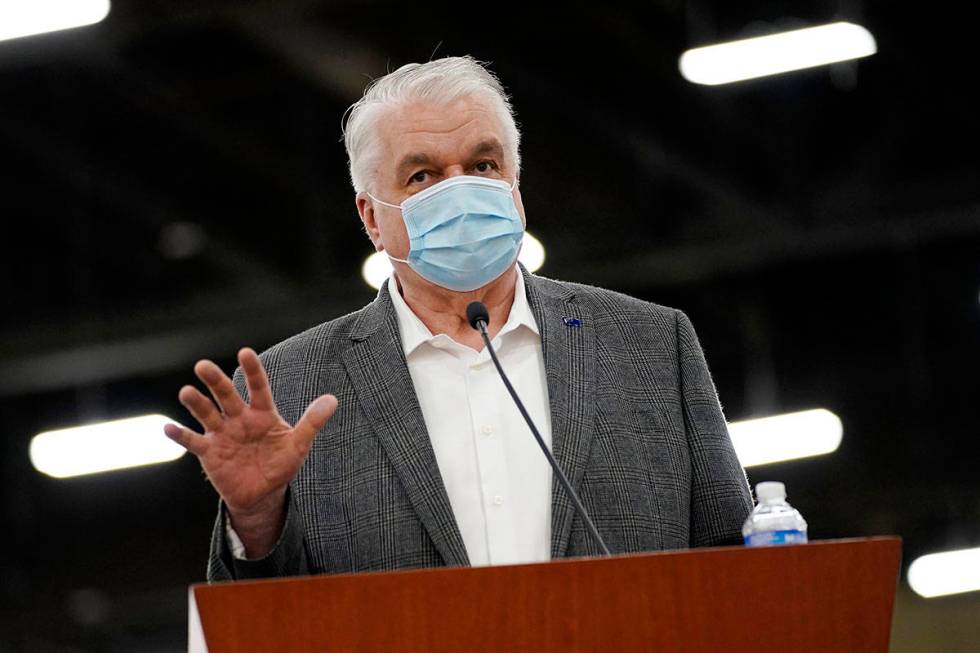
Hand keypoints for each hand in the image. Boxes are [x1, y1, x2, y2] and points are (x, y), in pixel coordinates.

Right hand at [164, 347, 336, 554]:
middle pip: (226, 395)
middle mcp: (239, 418)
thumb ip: (312, 422)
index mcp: (262, 413)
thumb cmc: (281, 464)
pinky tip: (168, 428)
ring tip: (186, 392)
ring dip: (196, 403)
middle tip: (202, 366)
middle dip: (215, 380)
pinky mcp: (209, 452)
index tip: (245, 352)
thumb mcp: (299, 444)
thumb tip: (333, 399)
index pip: (257, 387)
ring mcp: (222, 434)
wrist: (262, 493)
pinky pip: (193, 442)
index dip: (252, 370)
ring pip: (207, 414)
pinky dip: (180, 435)